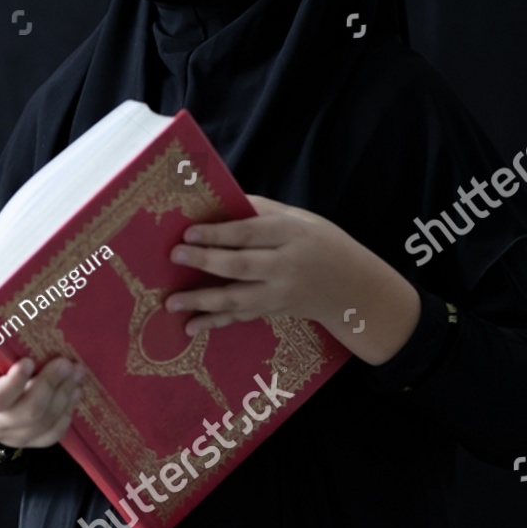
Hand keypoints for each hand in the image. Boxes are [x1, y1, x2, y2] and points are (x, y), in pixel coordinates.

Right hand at [0, 315, 82, 448]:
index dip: (15, 383)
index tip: (30, 361)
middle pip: (28, 411)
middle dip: (50, 385)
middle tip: (66, 362)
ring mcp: (13, 435)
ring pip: (44, 422)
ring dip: (65, 395)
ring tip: (75, 371)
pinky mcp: (30, 440)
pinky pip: (53, 434)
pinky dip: (67, 413)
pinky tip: (74, 392)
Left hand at [164, 194, 420, 364]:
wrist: (354, 287)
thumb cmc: (321, 243)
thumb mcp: (301, 218)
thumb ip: (262, 211)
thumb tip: (218, 201)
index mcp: (292, 234)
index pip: (251, 233)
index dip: (219, 233)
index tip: (188, 232)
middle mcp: (287, 266)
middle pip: (242, 265)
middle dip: (205, 261)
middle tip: (175, 255)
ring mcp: (281, 293)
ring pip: (239, 298)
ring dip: (203, 301)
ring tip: (172, 302)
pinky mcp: (275, 312)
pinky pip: (242, 317)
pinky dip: (215, 322)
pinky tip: (190, 327)